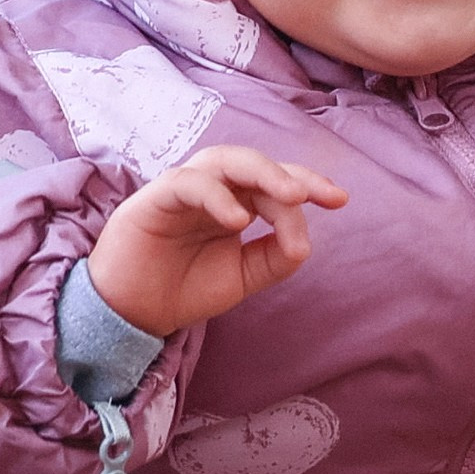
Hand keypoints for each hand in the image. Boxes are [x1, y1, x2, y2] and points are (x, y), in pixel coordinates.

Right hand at [87, 145, 346, 337]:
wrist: (134, 312)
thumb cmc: (184, 287)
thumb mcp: (242, 277)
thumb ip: (273, 257)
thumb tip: (305, 242)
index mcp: (234, 202)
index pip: (274, 183)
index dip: (307, 184)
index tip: (340, 200)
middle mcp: (211, 188)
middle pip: (254, 164)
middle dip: (290, 175)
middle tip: (321, 196)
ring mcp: (183, 189)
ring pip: (224, 161)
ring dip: (261, 173)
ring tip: (289, 197)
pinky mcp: (156, 198)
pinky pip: (190, 183)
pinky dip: (217, 196)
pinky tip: (238, 221)